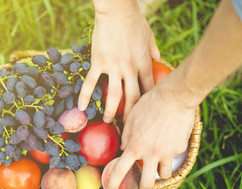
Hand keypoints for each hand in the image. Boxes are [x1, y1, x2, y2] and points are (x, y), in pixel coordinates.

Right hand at [78, 2, 159, 122]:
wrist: (117, 10)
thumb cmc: (135, 21)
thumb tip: (160, 57)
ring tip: (108, 120)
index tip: (144, 113)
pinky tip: (81, 107)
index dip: (147, 103)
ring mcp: (114, 66)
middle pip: (133, 97)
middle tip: (127, 124)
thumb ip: (154, 49)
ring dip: (112, 110)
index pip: (148, 89)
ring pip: (114, 95)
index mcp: (144, 63)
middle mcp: (130, 68)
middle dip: (131, 113)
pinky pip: (91, 82)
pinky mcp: (98, 62)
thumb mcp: (149, 35)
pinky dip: (85, 96)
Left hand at [105, 71, 195, 188]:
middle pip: (147, 184)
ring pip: (164, 174)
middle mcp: (151, 154)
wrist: (175, 96)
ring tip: (159, 161)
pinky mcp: (180, 148)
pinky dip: (170, 152)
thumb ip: (125, 135)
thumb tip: (124, 148)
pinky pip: (174, 155)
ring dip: (160, 171)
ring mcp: (167, 152)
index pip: (120, 171)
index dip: (113, 184)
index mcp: (135, 146)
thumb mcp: (131, 116)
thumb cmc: (149, 103)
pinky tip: (170, 138)